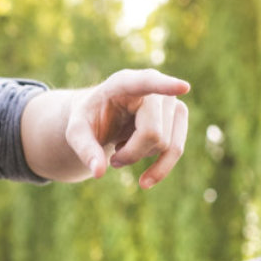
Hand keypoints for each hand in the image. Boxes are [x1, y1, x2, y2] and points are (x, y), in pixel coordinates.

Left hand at [61, 69, 190, 187]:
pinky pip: (176, 150)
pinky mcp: (179, 115)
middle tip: (113, 158)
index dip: (165, 86)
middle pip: (153, 132)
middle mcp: (152, 86)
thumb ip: (84, 149)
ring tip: (122, 152)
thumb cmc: (90, 119)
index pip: (146, 82)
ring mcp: (169, 100)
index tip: (184, 87)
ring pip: (166, 144)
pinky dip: (160, 168)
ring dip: (141, 158)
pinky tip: (145, 178)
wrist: (103, 117)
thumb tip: (98, 171)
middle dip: (131, 154)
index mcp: (123, 82)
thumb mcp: (76, 132)